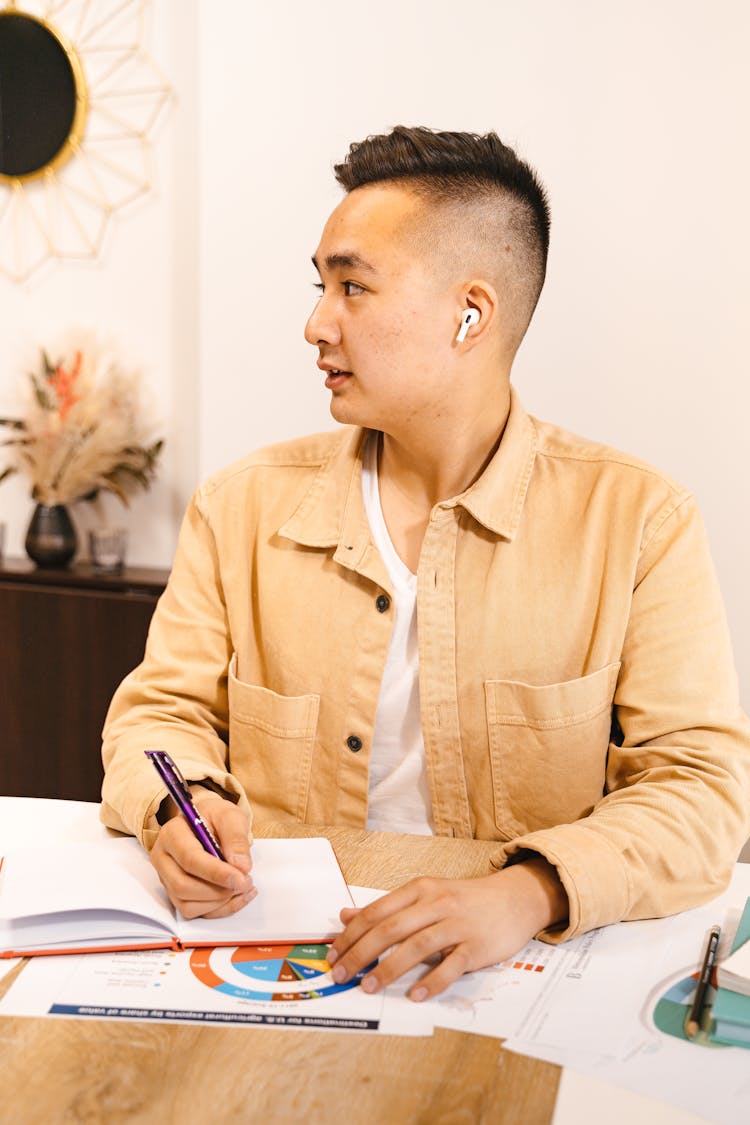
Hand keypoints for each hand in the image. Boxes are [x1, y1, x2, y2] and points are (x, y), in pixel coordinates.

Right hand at [150, 788, 254, 918]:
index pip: (190, 859)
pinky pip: (193, 912)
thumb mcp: (230, 816)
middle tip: (245, 882)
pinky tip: (236, 896)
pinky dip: (218, 909)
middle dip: (218, 890)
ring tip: (243, 886)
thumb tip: (241, 866)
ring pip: (187, 903)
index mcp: (172, 833)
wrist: (206, 823)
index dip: (216, 872)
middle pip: (183, 885)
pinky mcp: (174, 893)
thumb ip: (236, 837)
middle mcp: (163, 857)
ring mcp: (166, 878)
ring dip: (219, 902)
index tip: (241, 877)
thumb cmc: (215, 818)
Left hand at [326, 856, 567, 1000]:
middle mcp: (436, 903)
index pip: (376, 912)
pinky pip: (452, 965)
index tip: (333, 955)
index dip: (351, 935)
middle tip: (341, 975)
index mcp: (419, 889)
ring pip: (417, 946)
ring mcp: (458, 924)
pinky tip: (415, 994)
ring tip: (368, 987)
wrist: (515, 898)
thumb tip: (346, 915)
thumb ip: (386, 907)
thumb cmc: (464, 900)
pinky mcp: (477, 945)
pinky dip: (432, 980)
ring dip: (389, 969)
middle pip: (391, 929)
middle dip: (361, 954)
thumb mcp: (424, 895)